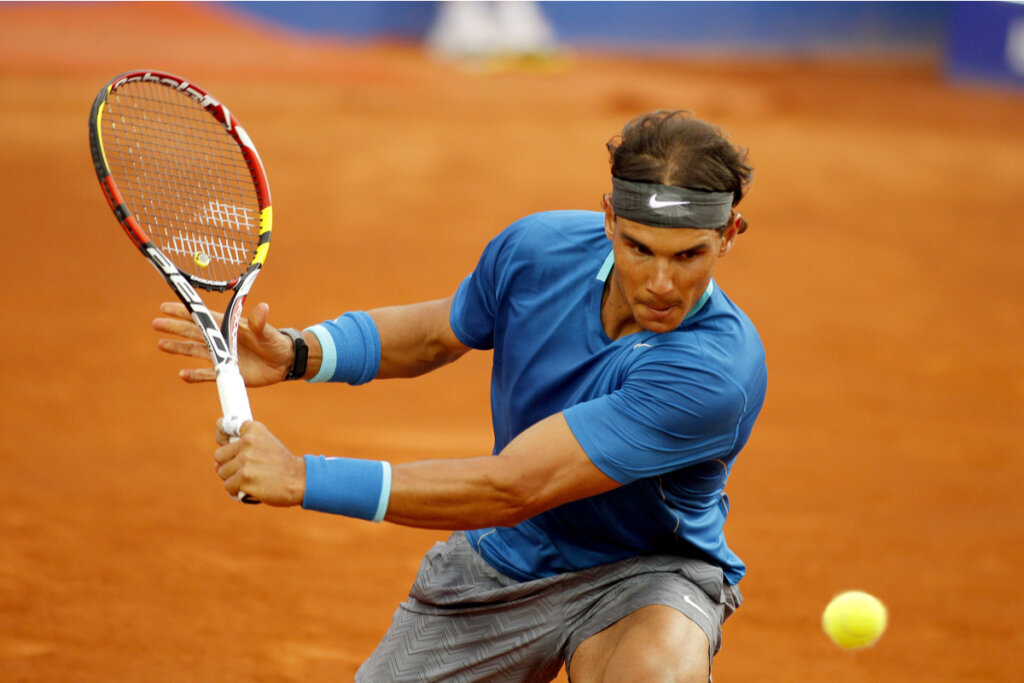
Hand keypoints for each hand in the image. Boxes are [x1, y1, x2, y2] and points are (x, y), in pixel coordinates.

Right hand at [153, 301, 293, 385]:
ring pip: (195, 351)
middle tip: (156, 323)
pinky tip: (182, 374)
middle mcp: (222, 340)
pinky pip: (206, 374)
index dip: (184, 312)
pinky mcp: (226, 371)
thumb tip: (262, 307)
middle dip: (174, 327)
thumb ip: (260, 322)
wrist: (284, 363)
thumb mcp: (268, 332)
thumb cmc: (276, 343)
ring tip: (161, 345)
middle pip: (193, 332)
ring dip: (178, 349)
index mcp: (228, 327)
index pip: (202, 318)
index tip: (165, 307)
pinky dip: (194, 375)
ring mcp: (222, 356)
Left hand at [214, 420, 304, 505]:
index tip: (224, 441)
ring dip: (233, 479)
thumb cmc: (281, 464)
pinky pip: (229, 486)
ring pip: (222, 472)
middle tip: (247, 469)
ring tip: (252, 479)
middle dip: (228, 464)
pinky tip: (250, 489)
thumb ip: (244, 447)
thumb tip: (216, 465)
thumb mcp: (266, 444)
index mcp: (254, 429)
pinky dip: (237, 490)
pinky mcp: (244, 478)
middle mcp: (248, 441)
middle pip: (219, 456)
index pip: (224, 426)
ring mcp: (245, 460)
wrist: (299, 479)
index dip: (221, 435)